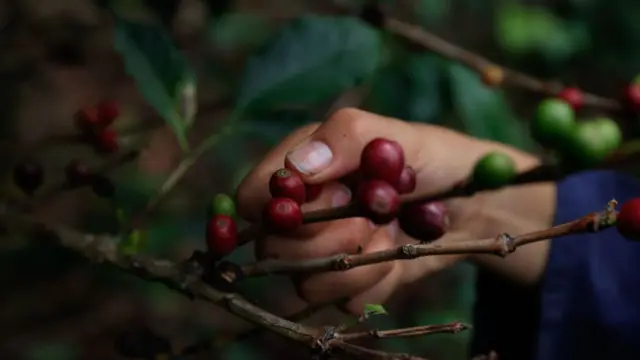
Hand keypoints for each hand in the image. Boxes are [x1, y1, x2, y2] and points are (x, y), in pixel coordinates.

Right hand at [236, 108, 554, 313]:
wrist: (474, 205)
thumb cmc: (433, 159)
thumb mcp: (396, 136)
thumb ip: (344, 139)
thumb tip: (297, 168)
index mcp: (302, 170)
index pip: (253, 198)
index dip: (279, 210)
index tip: (330, 200)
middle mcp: (304, 214)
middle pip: (273, 247)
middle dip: (326, 239)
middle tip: (369, 219)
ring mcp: (323, 252)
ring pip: (305, 281)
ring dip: (356, 263)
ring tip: (388, 236)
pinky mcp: (348, 281)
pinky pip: (344, 300)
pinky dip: (376, 282)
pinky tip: (396, 255)